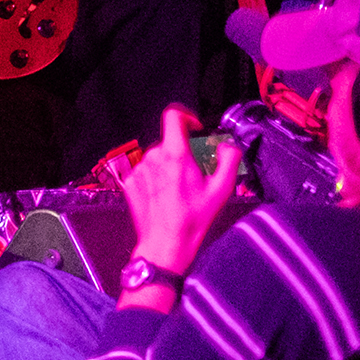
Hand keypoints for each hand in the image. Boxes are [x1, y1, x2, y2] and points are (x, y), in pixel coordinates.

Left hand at [123, 106, 242, 279]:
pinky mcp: (130, 182)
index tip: (195, 128)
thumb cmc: (192, 219)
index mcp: (175, 155)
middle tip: (195, 174)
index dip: (186, 117)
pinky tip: (166, 196)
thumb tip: (228, 146)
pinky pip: (146, 171)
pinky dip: (157, 178)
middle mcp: (153, 157)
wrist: (165, 243)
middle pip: (170, 143)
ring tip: (180, 191)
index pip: (173, 116)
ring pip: (158, 157)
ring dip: (170, 167)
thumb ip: (229, 160)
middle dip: (184, 153)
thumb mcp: (221, 190)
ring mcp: (139, 170)